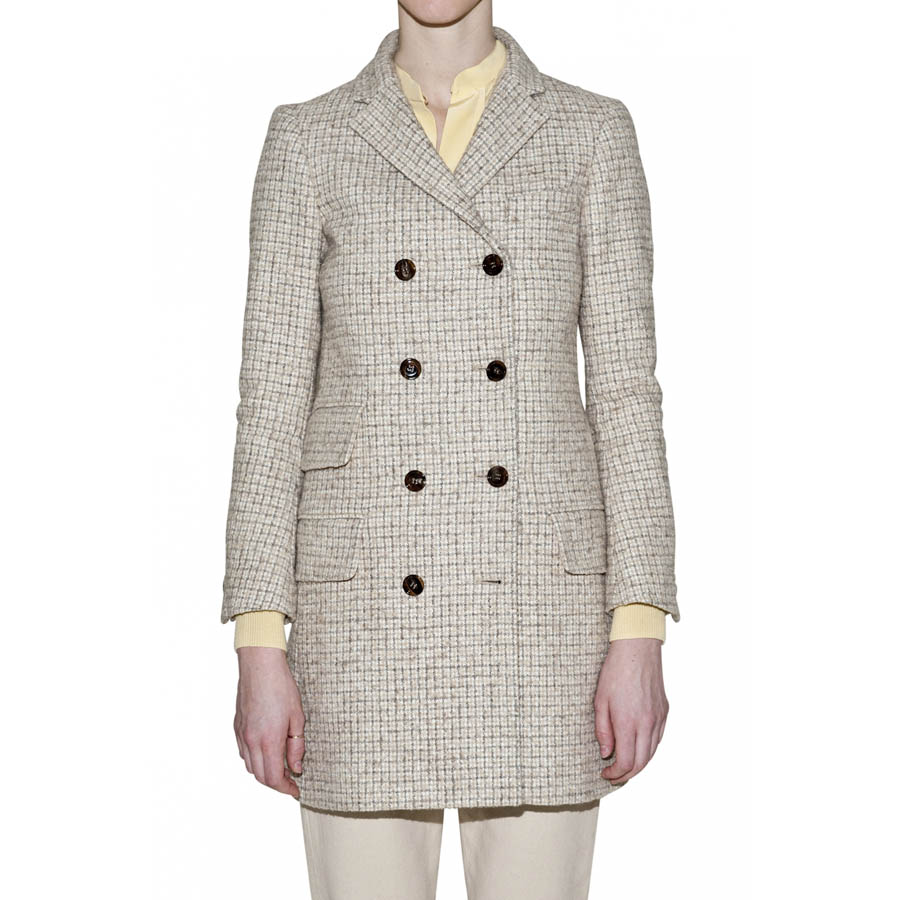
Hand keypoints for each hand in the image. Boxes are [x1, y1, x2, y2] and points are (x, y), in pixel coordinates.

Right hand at [234, 647, 304, 797]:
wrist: (260, 666)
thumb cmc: (281, 687)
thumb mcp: (297, 717)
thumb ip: (296, 746)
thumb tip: (297, 768)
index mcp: (268, 741)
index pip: (274, 778)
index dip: (286, 788)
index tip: (296, 790)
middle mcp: (251, 741)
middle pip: (260, 776)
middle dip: (276, 783)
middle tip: (292, 780)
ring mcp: (242, 734)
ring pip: (250, 766)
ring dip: (264, 772)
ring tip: (281, 765)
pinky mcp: (237, 727)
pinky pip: (244, 752)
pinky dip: (255, 759)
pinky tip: (266, 751)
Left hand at [594, 637, 667, 784]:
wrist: (637, 650)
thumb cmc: (615, 672)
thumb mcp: (600, 701)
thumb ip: (603, 731)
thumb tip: (606, 754)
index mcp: (629, 723)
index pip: (626, 762)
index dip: (616, 774)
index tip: (606, 774)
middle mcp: (647, 724)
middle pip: (641, 763)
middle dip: (627, 774)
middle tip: (614, 775)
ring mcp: (659, 718)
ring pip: (652, 753)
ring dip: (639, 764)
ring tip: (625, 765)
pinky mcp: (664, 711)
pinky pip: (658, 738)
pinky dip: (648, 749)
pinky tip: (638, 747)